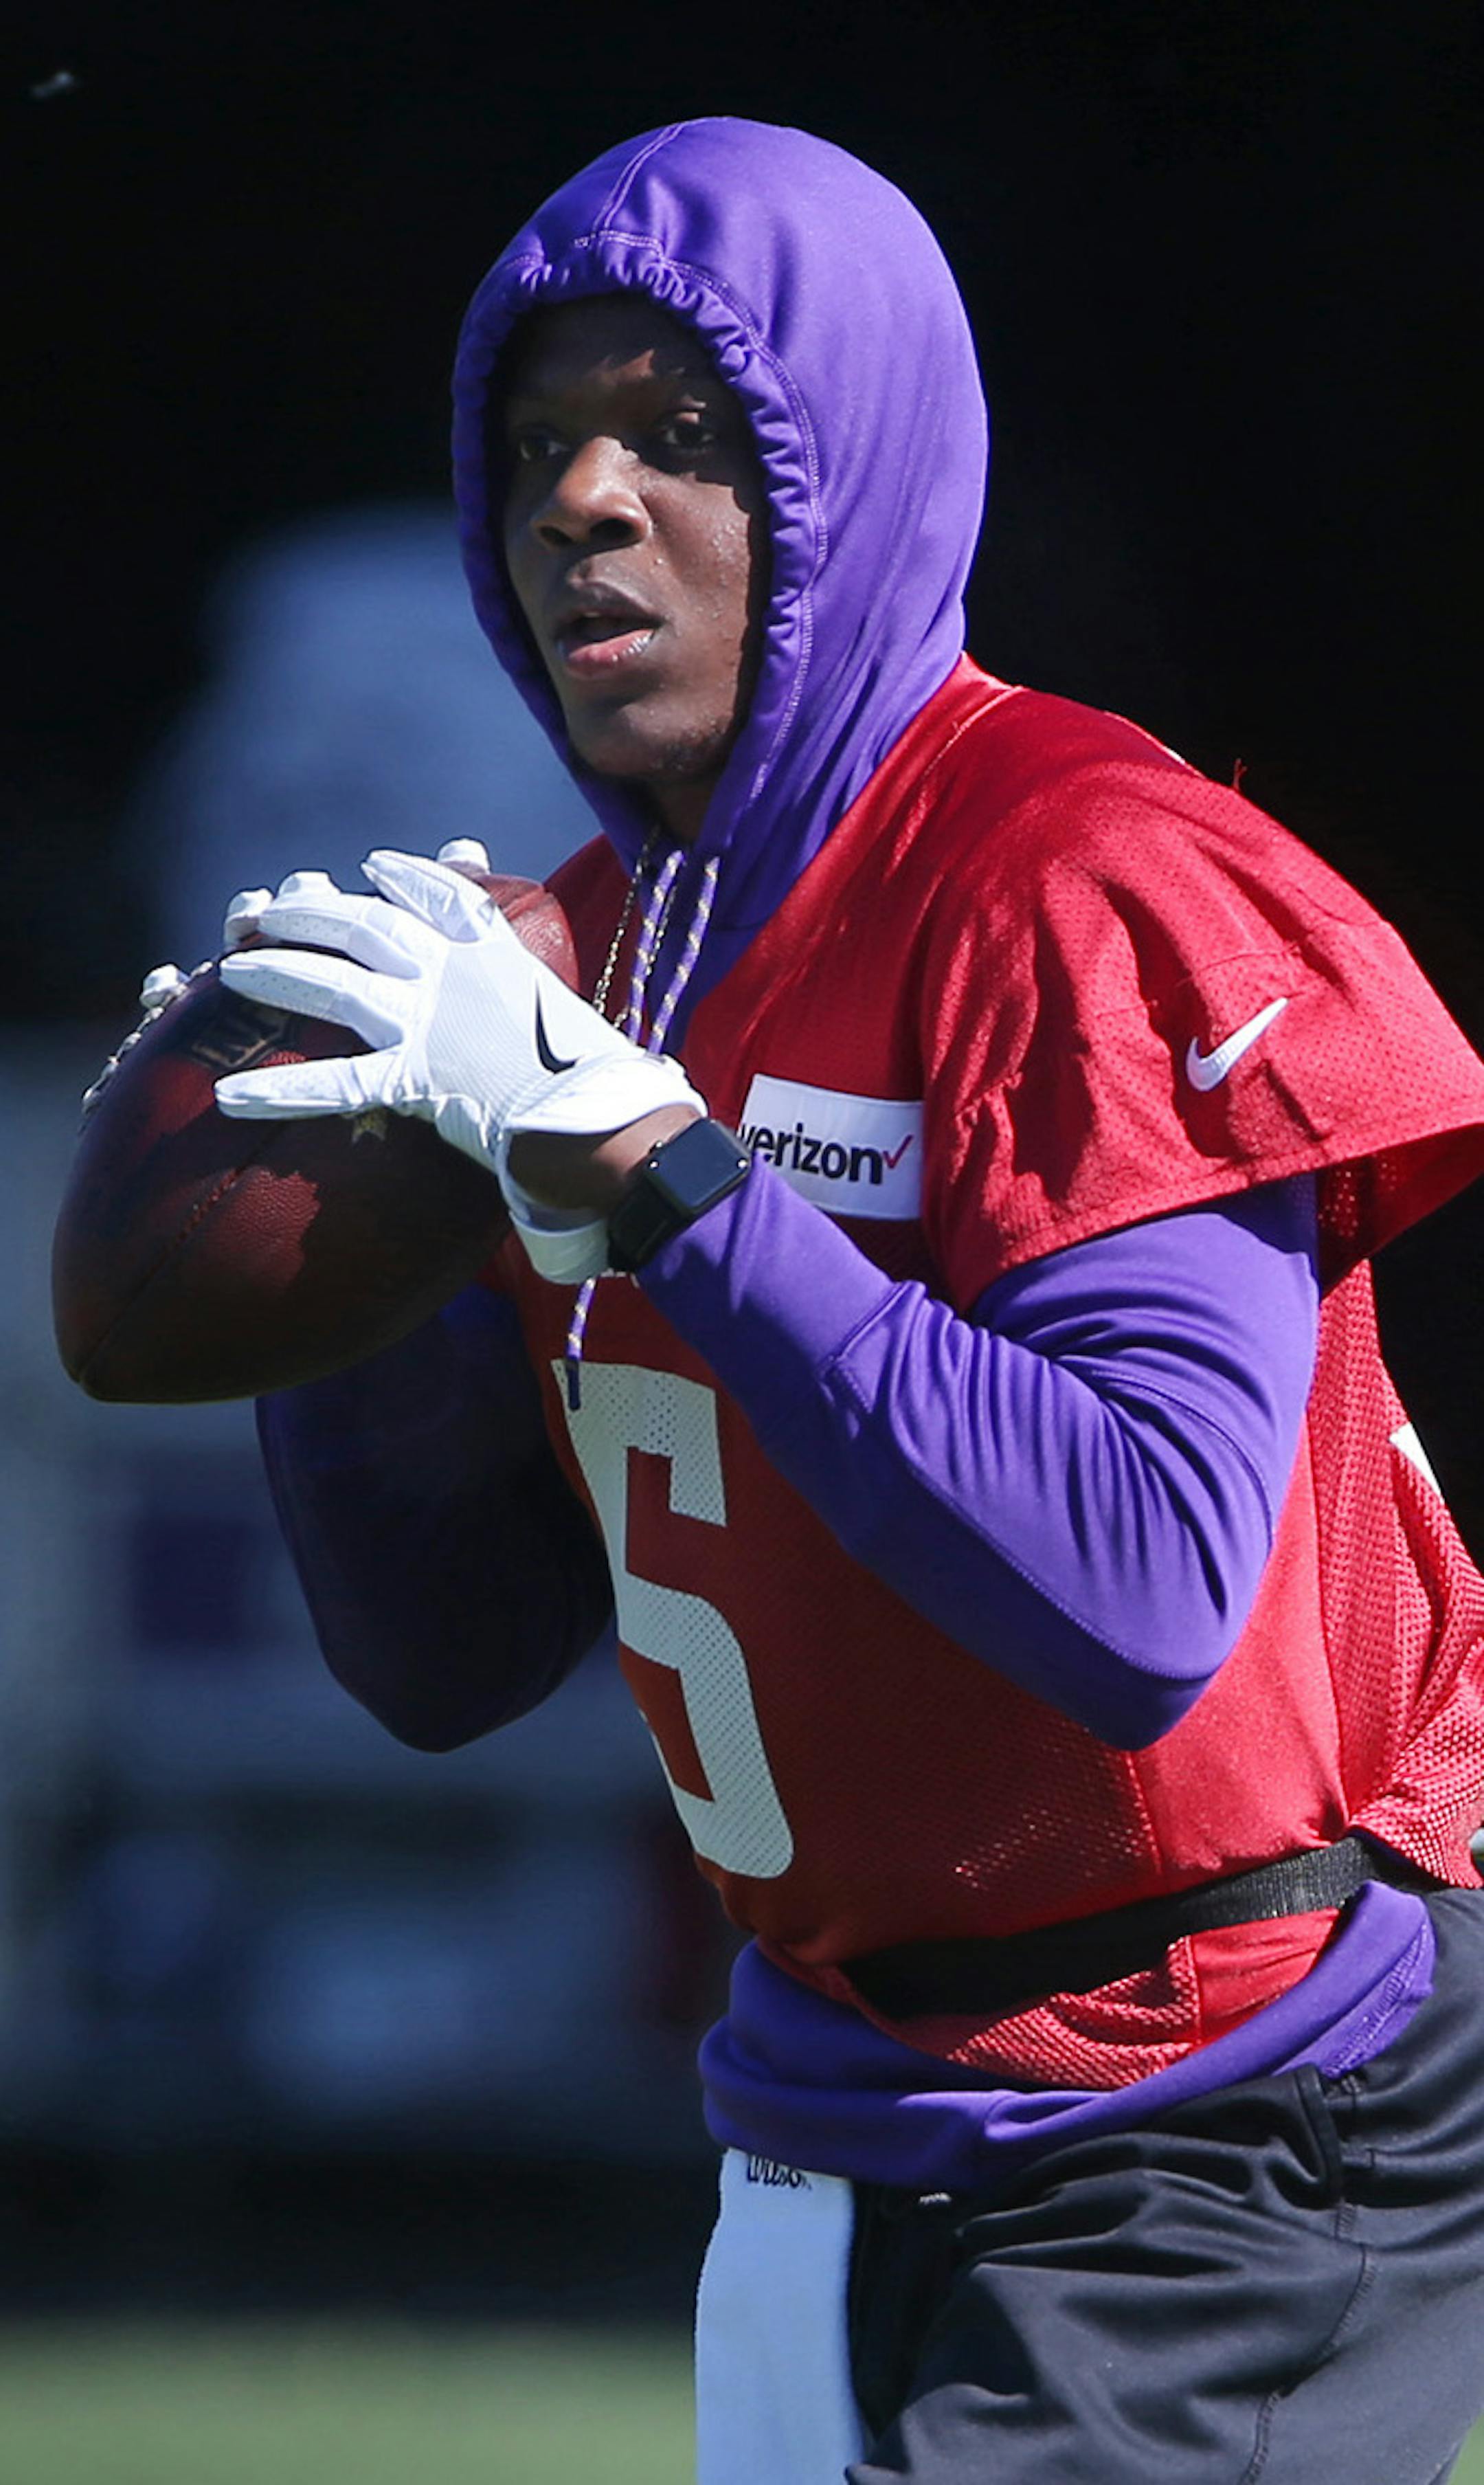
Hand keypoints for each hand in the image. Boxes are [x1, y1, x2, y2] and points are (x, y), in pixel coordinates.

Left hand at [212, 848, 704, 1197]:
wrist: (601, 1117)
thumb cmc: (596, 1078)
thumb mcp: (568, 1016)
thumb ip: (547, 1002)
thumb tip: (578, 1012)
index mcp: (495, 956)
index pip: (442, 897)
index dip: (403, 878)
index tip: (373, 868)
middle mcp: (453, 977)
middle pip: (367, 927)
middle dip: (312, 913)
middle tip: (269, 911)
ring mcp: (429, 1024)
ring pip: (336, 985)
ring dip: (278, 972)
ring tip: (232, 969)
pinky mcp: (414, 1079)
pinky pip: (335, 1084)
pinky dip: (280, 1093)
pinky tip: (230, 1098)